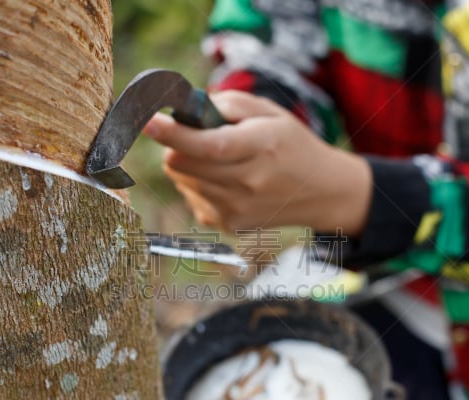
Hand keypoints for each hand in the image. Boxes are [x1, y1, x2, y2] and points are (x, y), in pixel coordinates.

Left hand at [143, 91, 371, 236]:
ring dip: (188, 164)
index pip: (210, 145)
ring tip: (220, 159)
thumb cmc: (290, 145)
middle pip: (182, 164)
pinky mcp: (229, 225)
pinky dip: (199, 184)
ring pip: (183, 180)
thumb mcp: (270, 112)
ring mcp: (237, 209)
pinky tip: (226, 180)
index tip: (148, 121)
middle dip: (176, 144)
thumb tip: (188, 109)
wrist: (320, 192)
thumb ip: (230, 104)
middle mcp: (249, 183)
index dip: (174, 134)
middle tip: (193, 135)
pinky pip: (193, 197)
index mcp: (262, 147)